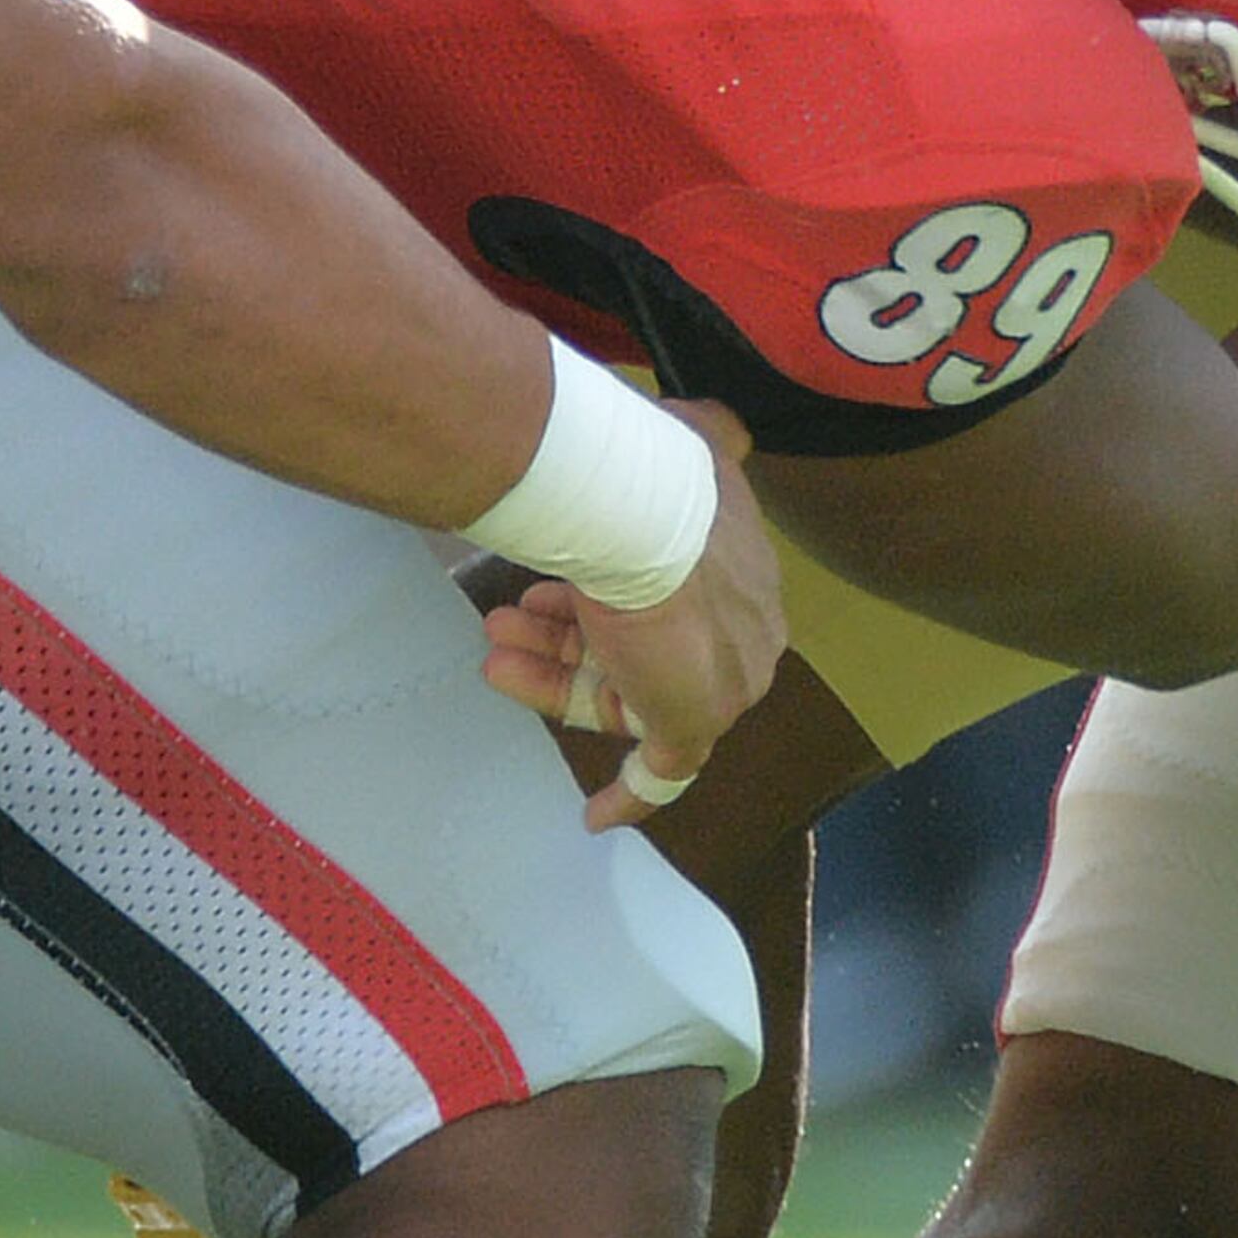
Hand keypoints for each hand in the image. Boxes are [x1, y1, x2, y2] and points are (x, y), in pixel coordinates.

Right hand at [476, 405, 785, 826]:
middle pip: (644, 647)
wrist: (649, 520)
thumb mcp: (693, 440)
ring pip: (627, 690)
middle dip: (566, 630)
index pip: (674, 601)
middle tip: (507, 616)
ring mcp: (721, 680)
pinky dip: (630, 794)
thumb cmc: (654, 478)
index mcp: (743, 571)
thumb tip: (710, 422)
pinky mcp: (696, 724)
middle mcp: (741, 629)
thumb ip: (706, 436)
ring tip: (494, 645)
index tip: (553, 591)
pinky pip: (665, 771)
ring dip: (555, 673)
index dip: (605, 595)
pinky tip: (593, 815)